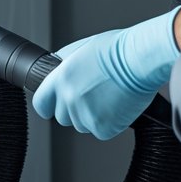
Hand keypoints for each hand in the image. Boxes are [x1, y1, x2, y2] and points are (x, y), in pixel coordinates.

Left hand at [32, 6, 180, 139]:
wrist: (140, 59)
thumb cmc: (118, 50)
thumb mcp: (82, 50)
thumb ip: (66, 66)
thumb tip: (59, 71)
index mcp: (61, 78)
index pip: (41, 103)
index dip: (48, 106)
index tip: (52, 108)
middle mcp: (69, 98)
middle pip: (63, 117)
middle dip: (75, 111)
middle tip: (94, 98)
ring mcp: (84, 114)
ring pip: (83, 125)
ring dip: (94, 117)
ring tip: (110, 98)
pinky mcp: (102, 127)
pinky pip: (102, 131)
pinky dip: (111, 123)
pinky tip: (119, 106)